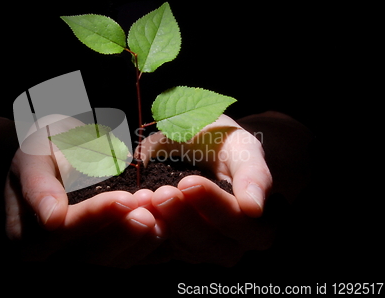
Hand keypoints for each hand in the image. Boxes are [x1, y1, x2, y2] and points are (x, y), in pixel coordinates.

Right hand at [4, 115, 166, 266]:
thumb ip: (38, 186)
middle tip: (149, 213)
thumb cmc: (45, 150)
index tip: (123, 198)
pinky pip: (126, 260)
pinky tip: (165, 229)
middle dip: (121, 234)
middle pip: (88, 256)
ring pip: (111, 264)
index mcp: (26, 235)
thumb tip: (51, 218)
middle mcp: (50, 257)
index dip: (94, 217)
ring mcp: (78, 260)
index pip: (63, 231)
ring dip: (138, 243)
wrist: (59, 154)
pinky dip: (147, 249)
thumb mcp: (33, 157)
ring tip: (160, 219)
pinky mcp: (104, 257)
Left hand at [136, 114, 274, 265]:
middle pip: (210, 243)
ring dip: (162, 225)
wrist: (199, 146)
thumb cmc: (225, 144)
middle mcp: (233, 245)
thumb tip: (255, 207)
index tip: (189, 183)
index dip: (215, 205)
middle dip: (184, 218)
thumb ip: (253, 174)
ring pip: (182, 249)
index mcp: (260, 224)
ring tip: (144, 198)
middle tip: (162, 193)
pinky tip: (135, 208)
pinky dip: (146, 231)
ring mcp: (202, 251)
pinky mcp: (174, 250)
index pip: (240, 222)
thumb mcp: (242, 147)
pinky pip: (159, 249)